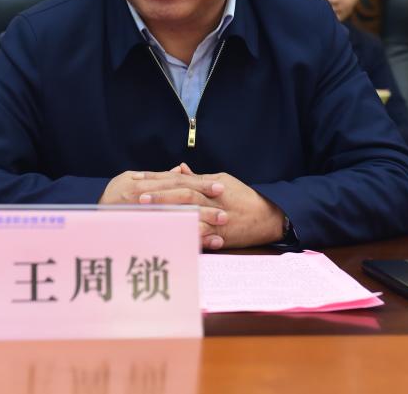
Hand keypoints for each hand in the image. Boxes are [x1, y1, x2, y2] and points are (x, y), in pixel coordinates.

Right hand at [99, 166, 228, 248]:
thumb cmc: (111, 198)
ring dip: (201, 230)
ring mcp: (144, 220)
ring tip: (221, 234)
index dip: (200, 185)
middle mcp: (145, 203)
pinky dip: (188, 244)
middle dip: (206, 209)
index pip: (178, 183)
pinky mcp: (144, 236)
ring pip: (177, 225)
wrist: (89, 221)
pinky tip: (204, 248)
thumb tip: (180, 170)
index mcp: (144, 186)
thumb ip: (155, 176)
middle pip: (181, 204)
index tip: (220, 187)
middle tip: (226, 213)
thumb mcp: (129, 179)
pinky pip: (169, 241)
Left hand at [144, 163, 285, 248]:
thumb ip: (198, 177)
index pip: (180, 180)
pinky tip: (174, 238)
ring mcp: (216, 218)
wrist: (267, 217)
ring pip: (190, 215)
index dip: (160, 180)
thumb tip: (178, 169)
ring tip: (151, 217)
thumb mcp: (222, 180)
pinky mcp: (221, 235)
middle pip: (183, 196)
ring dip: (170, 216)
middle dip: (161, 196)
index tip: (141, 181)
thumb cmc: (244, 197)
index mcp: (209, 185)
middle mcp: (212, 200)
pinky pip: (202, 236)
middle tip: (139, 197)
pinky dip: (188, 236)